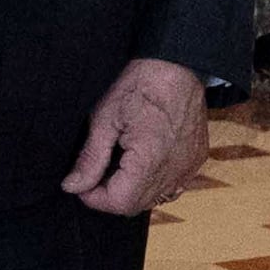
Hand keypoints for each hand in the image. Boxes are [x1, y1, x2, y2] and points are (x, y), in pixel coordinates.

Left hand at [62, 56, 210, 217]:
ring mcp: (189, 167)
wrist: (177, 65)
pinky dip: (154, 184)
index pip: (120, 202)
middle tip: (96, 173)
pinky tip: (143, 164)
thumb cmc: (141, 84)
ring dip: (132, 191)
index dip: (95, 198)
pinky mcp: (196, 160)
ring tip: (119, 165)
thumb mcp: (105, 118)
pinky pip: (173, 187)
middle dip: (111, 195)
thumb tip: (73, 186)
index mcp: (150, 160)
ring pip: (155, 199)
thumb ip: (90, 158)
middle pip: (137, 205)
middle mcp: (175, 170)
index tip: (82, 184)